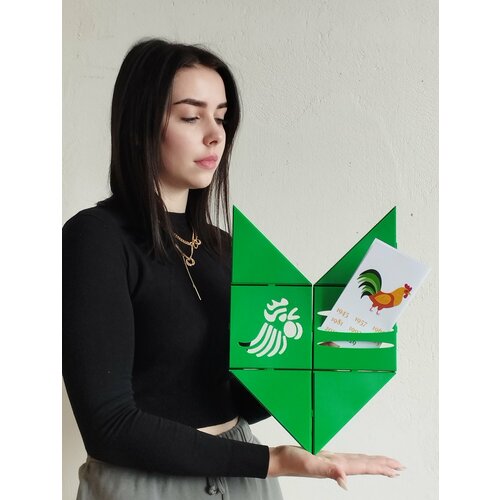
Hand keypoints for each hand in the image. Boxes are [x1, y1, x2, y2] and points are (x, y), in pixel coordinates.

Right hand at [267, 446, 404, 489]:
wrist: (279, 459)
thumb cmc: (292, 461)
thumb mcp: (310, 464)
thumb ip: (328, 472)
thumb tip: (346, 484)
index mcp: (337, 465)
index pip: (365, 466)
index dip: (381, 467)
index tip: (397, 468)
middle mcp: (338, 465)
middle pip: (366, 465)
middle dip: (384, 466)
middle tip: (401, 467)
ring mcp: (332, 462)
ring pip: (359, 462)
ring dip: (374, 463)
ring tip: (387, 466)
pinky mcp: (326, 457)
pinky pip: (349, 459)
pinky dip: (359, 459)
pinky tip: (360, 462)